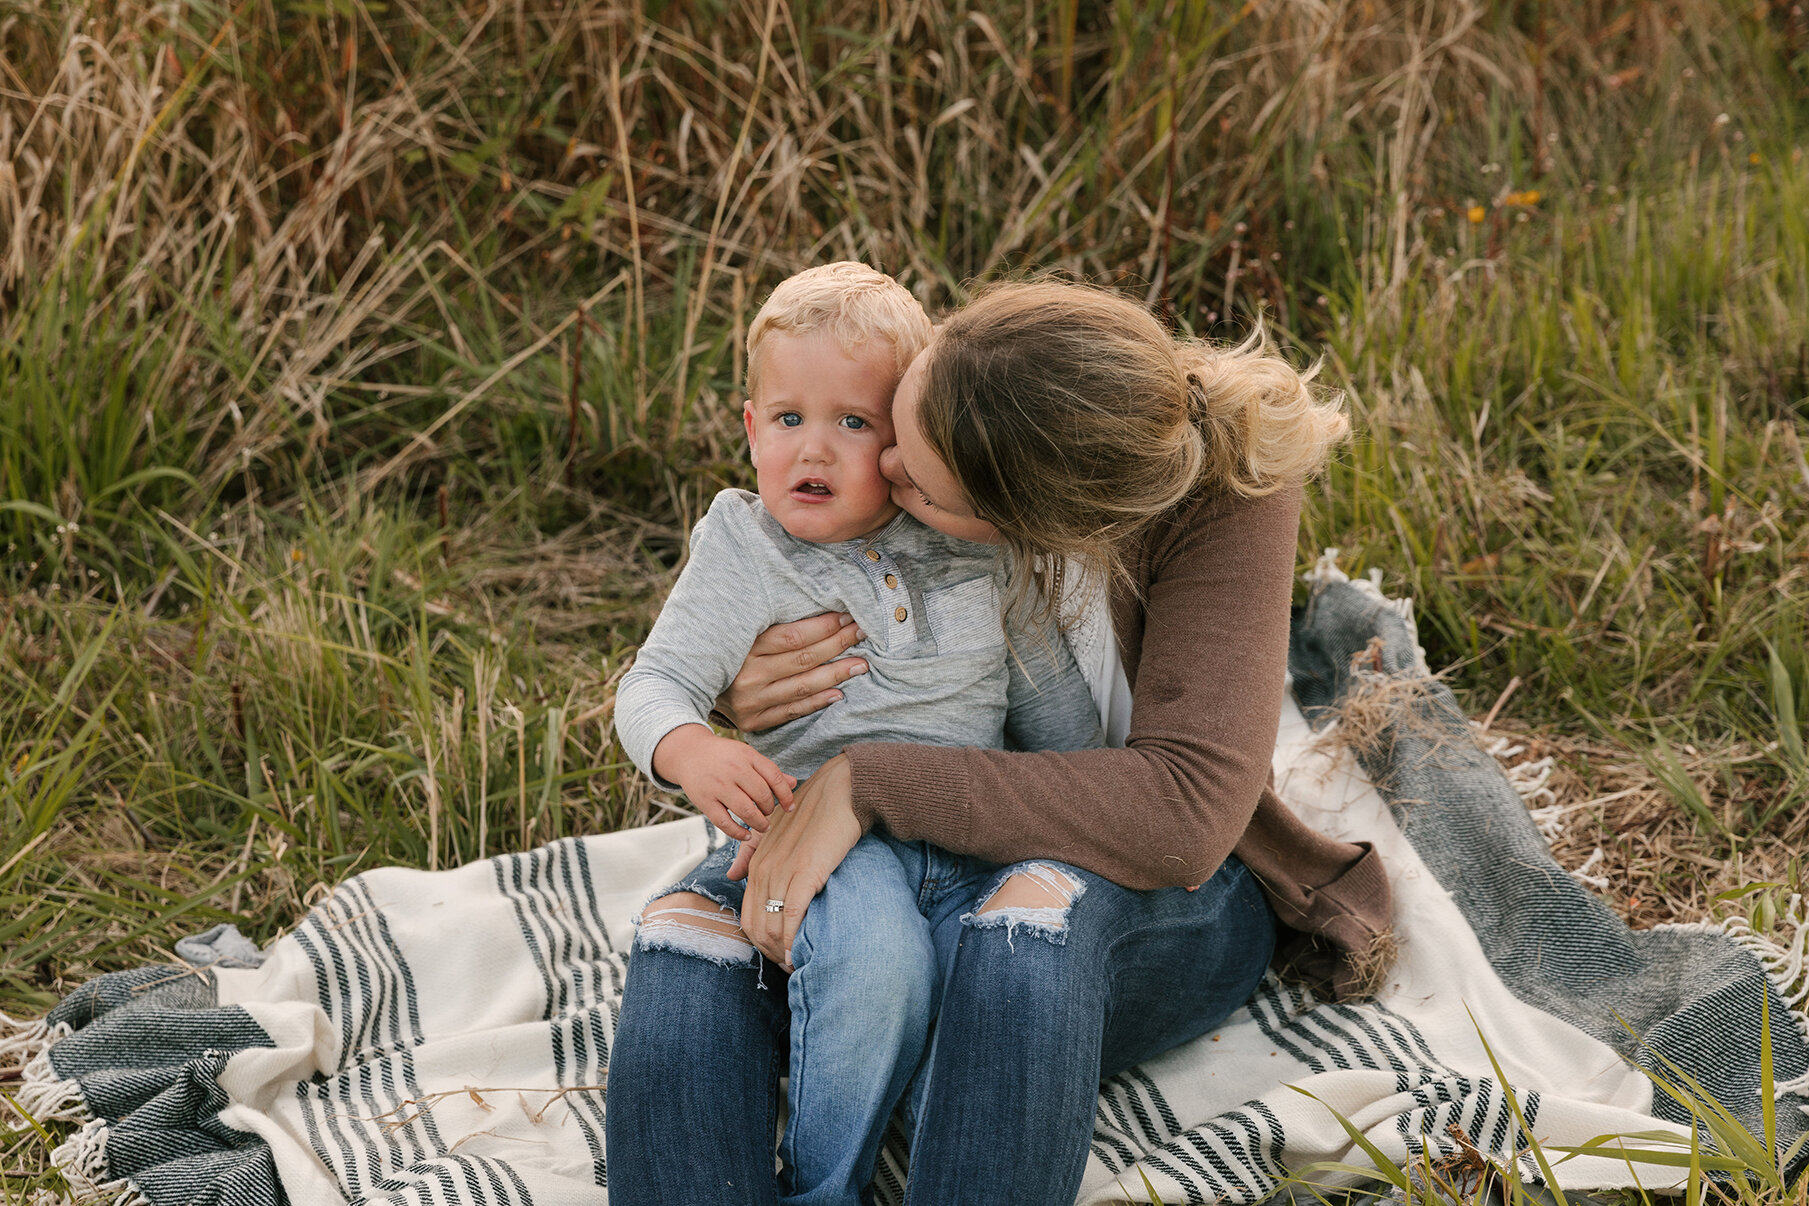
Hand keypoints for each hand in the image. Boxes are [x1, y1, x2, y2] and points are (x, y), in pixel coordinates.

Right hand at [652, 725, 795, 840]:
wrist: (689, 753)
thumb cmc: (724, 756)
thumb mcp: (747, 756)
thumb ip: (769, 771)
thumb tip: (794, 783)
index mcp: (747, 756)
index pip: (774, 777)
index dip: (786, 795)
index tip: (790, 807)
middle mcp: (734, 770)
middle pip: (762, 795)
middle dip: (770, 809)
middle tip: (769, 813)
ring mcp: (718, 786)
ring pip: (746, 811)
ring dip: (758, 823)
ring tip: (762, 826)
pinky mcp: (705, 801)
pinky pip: (725, 822)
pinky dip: (738, 833)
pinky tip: (746, 835)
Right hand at [715, 613, 867, 733]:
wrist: (688, 688)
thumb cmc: (725, 653)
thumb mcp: (739, 632)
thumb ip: (770, 623)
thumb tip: (817, 605)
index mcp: (744, 647)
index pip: (792, 636)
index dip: (824, 626)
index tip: (848, 616)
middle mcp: (747, 676)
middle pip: (802, 659)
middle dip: (838, 644)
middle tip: (862, 634)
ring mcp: (750, 702)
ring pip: (802, 686)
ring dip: (836, 674)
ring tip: (861, 664)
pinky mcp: (753, 722)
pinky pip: (792, 712)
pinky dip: (816, 702)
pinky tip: (839, 693)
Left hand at [734, 754, 862, 969]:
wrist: (840, 792)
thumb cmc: (812, 811)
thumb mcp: (773, 831)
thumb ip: (750, 852)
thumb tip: (732, 874)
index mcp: (756, 863)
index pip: (747, 918)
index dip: (762, 944)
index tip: (780, 955)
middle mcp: (764, 869)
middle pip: (756, 929)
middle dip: (772, 954)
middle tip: (791, 967)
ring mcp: (783, 872)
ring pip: (773, 928)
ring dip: (784, 954)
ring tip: (799, 966)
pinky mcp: (806, 873)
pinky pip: (793, 916)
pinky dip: (795, 941)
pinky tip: (802, 956)